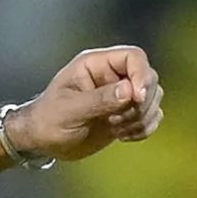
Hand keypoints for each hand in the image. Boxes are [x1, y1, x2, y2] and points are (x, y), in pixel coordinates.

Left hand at [7, 45, 163, 161]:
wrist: (43, 141)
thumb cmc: (47, 119)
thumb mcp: (69, 110)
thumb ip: (99, 99)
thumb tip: (130, 91)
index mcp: (95, 65)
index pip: (133, 56)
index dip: (141, 74)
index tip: (137, 97)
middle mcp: (112, 76)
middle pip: (149, 78)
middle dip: (140, 103)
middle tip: (116, 120)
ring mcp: (121, 95)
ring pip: (153, 98)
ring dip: (141, 118)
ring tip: (114, 128)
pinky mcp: (127, 113)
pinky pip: (152, 116)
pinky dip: (144, 128)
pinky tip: (122, 136)